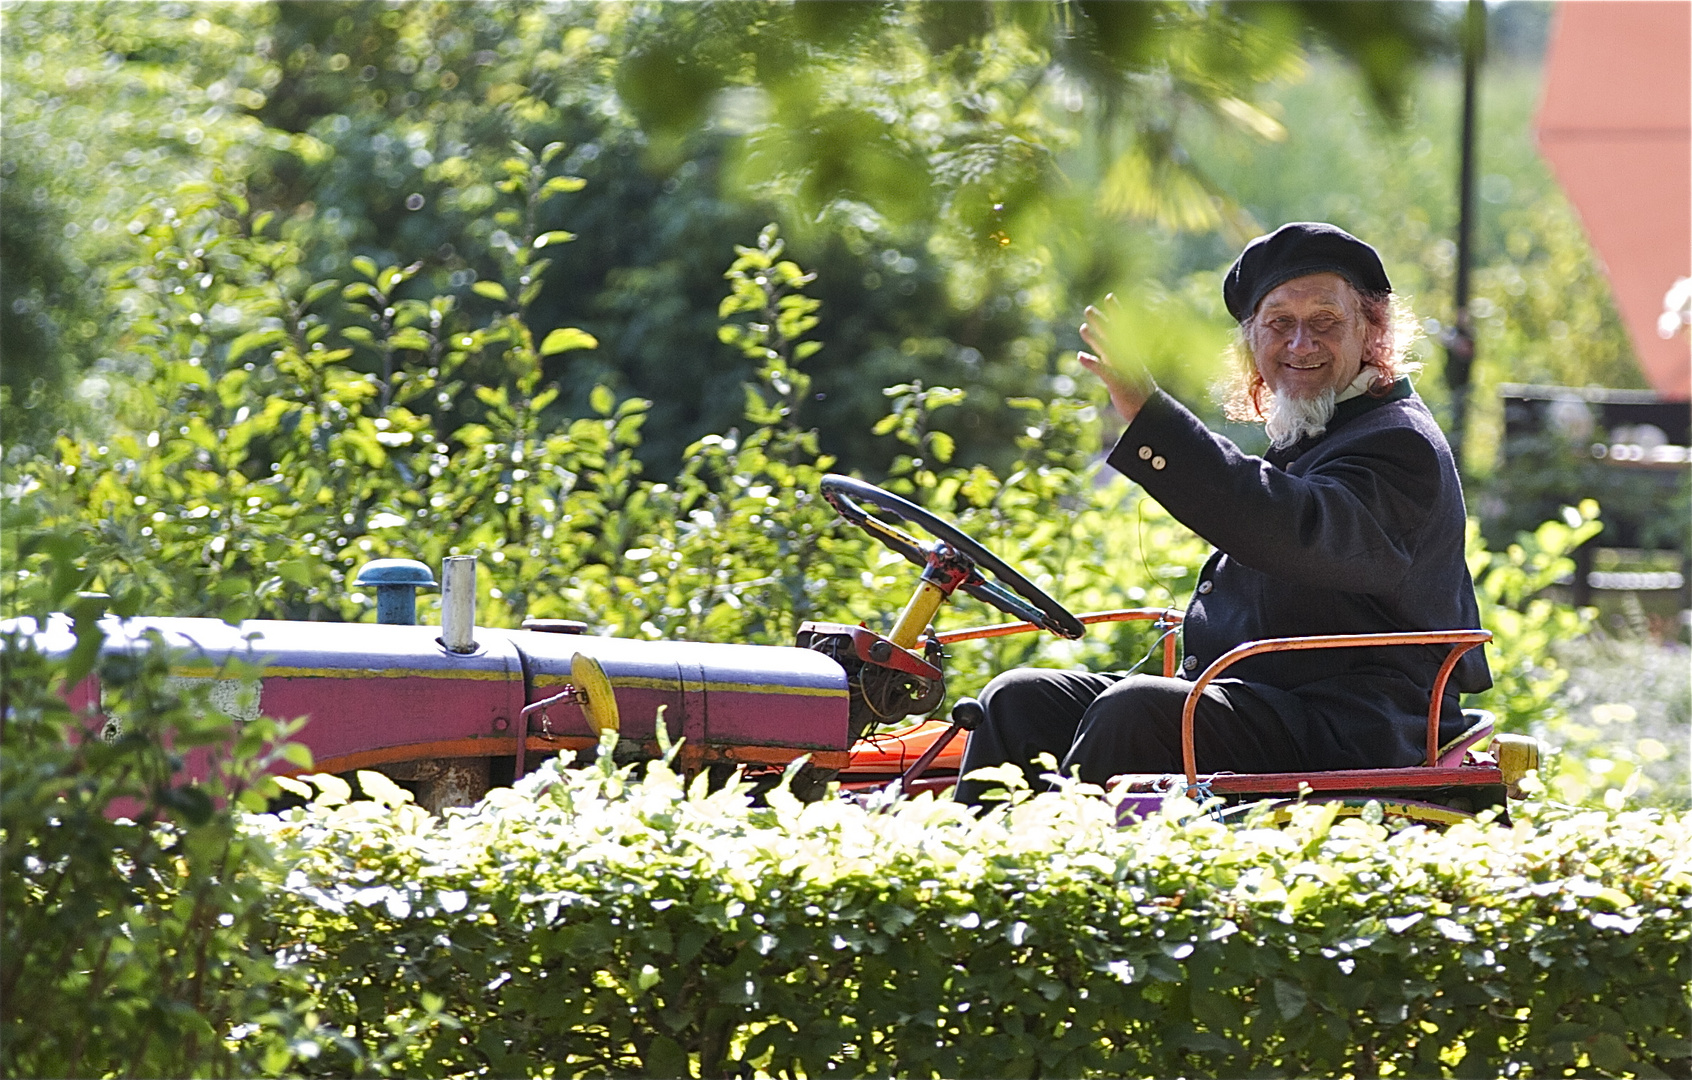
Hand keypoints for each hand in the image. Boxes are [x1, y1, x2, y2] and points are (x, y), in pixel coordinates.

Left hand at [1078, 294, 1154, 423]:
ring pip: (1109, 350)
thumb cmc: (1136, 393)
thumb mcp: (1123, 370)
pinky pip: (1104, 371)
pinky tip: (1080, 356)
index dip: (1116, 313)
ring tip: (1082, 327)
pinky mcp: (1118, 383)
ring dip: (1095, 338)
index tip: (1110, 296)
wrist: (1150, 412)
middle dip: (1101, 322)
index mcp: (1129, 355)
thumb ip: (1110, 357)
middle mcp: (1127, 359)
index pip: (1123, 329)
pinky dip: (1092, 363)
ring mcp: (1124, 370)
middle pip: (1114, 336)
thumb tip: (1098, 344)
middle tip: (1088, 309)